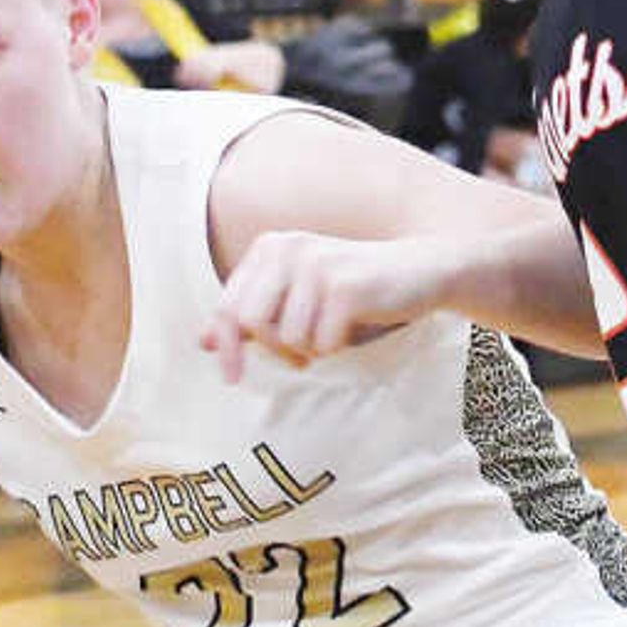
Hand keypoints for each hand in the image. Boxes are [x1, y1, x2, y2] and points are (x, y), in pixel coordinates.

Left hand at [202, 230, 437, 381]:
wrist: (421, 270)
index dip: (227, 347)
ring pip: (288, 338)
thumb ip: (252, 313)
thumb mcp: (297, 295)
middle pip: (253, 325)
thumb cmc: (354, 289)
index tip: (232, 377)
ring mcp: (317, 267)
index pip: (228, 306)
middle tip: (304, 351)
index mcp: (269, 248)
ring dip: (312, 348)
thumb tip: (204, 341)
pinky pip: (322, 342)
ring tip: (334, 330)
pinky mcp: (345, 288)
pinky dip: (336, 346)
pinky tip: (353, 327)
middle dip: (277, 349)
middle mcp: (288, 250)